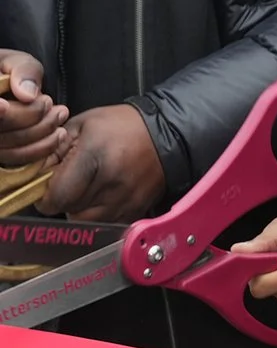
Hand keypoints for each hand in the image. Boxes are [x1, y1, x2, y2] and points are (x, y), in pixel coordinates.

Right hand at [0, 51, 64, 167]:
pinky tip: (58, 134)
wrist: (8, 85)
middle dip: (31, 117)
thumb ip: (22, 71)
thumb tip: (28, 95)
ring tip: (60, 114)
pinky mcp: (2, 153)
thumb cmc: (10, 71)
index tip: (17, 103)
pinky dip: (41, 150)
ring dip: (41, 134)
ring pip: (8, 150)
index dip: (2, 114)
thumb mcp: (15, 62)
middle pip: (0, 133)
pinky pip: (18, 162)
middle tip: (50, 101)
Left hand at [42, 105, 165, 221]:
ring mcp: (126, 199)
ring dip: (80, 210)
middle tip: (68, 185)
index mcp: (93, 157)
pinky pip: (107, 223)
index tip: (47, 188)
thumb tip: (37, 172)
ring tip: (86, 192)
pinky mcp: (137, 209)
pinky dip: (100, 214)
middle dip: (63, 201)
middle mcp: (110, 182)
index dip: (45, 196)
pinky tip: (103, 197)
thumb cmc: (124, 126)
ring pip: (87, 221)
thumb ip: (54, 147)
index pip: (56, 196)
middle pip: (69, 210)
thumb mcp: (83, 124)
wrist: (169, 134)